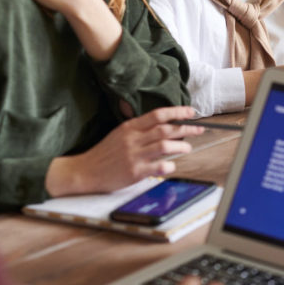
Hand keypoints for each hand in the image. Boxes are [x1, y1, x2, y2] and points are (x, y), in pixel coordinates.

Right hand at [45, 106, 200, 196]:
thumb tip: (164, 125)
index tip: (191, 112)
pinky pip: (158, 167)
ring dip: (180, 146)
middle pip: (165, 130)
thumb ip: (139, 129)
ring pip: (165, 146)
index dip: (177, 112)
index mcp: (129, 127)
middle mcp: (133, 139)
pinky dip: (169, 165)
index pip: (157, 115)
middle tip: (199, 129)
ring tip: (187, 147)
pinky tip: (171, 165)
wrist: (84, 171)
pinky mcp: (134, 172)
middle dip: (186, 128)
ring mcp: (134, 156)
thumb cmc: (104, 153)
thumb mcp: (119, 134)